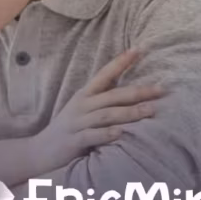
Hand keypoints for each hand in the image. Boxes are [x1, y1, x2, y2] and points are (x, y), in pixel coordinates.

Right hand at [31, 49, 164, 171]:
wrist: (40, 150)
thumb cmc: (69, 128)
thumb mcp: (83, 109)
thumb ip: (103, 100)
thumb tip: (132, 91)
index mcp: (85, 94)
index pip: (105, 73)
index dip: (122, 61)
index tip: (140, 48)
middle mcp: (82, 105)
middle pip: (113, 95)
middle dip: (138, 91)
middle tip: (161, 89)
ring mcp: (77, 122)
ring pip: (107, 114)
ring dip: (130, 112)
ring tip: (150, 110)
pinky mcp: (74, 140)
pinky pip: (92, 135)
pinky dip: (107, 134)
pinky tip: (122, 133)